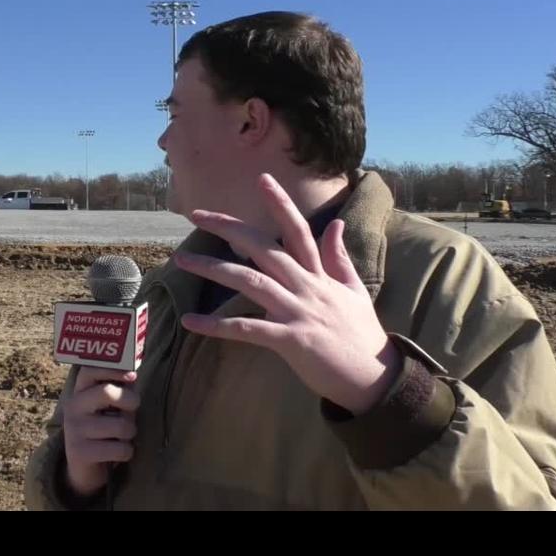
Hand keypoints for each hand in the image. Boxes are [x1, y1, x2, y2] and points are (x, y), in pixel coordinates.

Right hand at [62, 366, 139, 496]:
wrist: (83, 468)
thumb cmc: (105, 428)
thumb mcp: (112, 405)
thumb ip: (121, 387)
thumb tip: (135, 372)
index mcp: (80, 390)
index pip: (90, 369)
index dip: (113, 369)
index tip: (132, 376)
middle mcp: (73, 406)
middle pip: (108, 392)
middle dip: (130, 402)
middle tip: (132, 411)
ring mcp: (74, 429)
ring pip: (121, 426)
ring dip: (130, 433)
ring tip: (121, 437)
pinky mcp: (80, 452)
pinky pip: (120, 449)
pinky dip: (127, 452)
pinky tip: (117, 454)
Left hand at [174, 174, 400, 414]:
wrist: (374, 377)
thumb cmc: (361, 335)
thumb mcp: (354, 290)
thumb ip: (339, 257)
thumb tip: (336, 224)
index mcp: (320, 275)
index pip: (298, 230)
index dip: (280, 203)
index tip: (262, 178)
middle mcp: (307, 287)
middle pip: (264, 247)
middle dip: (229, 228)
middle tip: (197, 215)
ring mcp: (298, 312)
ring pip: (250, 281)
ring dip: (213, 269)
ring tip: (182, 261)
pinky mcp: (291, 340)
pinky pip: (247, 330)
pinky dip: (216, 326)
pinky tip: (190, 323)